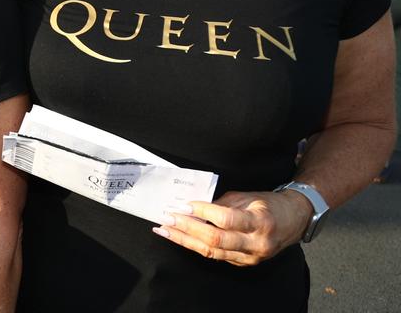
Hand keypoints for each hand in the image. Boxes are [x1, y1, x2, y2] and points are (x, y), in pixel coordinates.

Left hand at [152, 189, 310, 265]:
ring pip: (213, 252)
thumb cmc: (269, 204)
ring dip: (186, 241)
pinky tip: (183, 238)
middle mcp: (256, 243)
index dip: (203, 212)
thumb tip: (194, 206)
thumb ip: (221, 203)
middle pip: (216, 240)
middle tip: (167, 218)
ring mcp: (251, 257)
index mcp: (260, 221)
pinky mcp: (245, 263)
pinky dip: (198, 246)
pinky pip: (218, 256)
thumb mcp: (247, 196)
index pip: (226, 219)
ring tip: (166, 231)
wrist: (294, 221)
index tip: (183, 205)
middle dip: (187, 229)